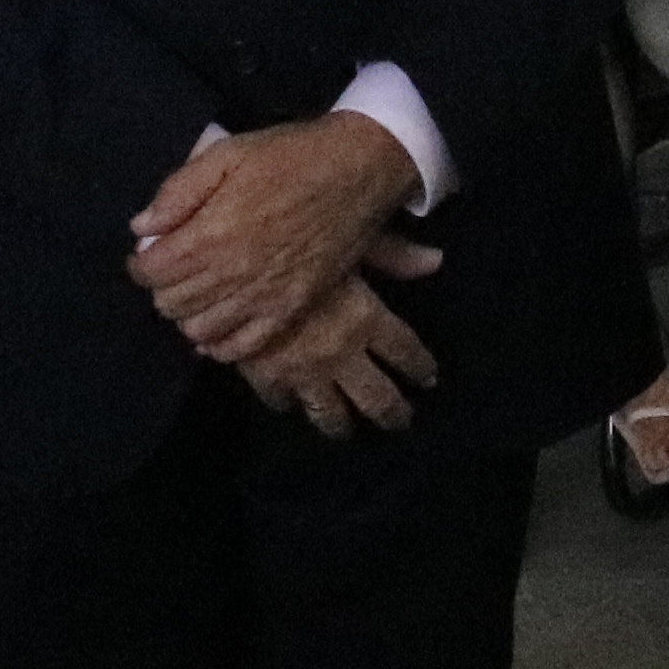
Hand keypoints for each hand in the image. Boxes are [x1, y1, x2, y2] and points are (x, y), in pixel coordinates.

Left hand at [127, 114, 422, 362]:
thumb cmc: (288, 157)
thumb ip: (178, 191)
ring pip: (199, 330)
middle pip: (171, 304)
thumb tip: (141, 227)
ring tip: (198, 292)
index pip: (150, 271)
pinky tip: (220, 323)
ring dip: (189, 313)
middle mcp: (231, 276)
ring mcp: (262, 299)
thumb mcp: (226, 154)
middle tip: (173, 268)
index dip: (140, 263)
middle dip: (163, 286)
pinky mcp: (290, 311)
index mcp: (210, 235)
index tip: (148, 252)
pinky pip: (241, 347)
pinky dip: (221, 343)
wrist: (357, 171)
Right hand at [241, 239, 447, 434]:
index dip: (421, 368)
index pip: (406, 353)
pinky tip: (291, 404)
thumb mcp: (352, 239)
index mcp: (368, 320)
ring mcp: (303, 372)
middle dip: (393, 413)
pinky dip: (288, 404)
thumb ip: (394, 255)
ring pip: (330, 413)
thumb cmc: (299, 242)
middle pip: (377, 398)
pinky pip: (281, 401)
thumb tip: (435, 261)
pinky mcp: (266, 375)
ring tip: (347, 429)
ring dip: (342, 424)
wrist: (233, 262)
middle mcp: (342, 355)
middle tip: (400, 420)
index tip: (428, 379)